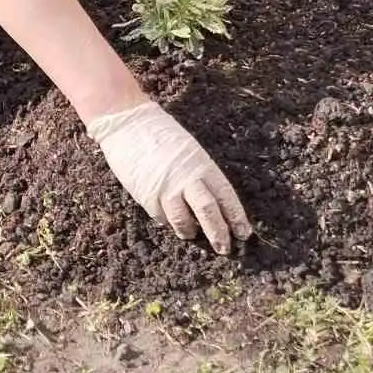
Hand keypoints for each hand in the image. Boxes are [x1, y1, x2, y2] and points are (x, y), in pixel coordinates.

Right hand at [85, 101, 251, 253]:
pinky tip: (168, 219)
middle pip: (209, 211)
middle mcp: (187, 178)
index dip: (236, 216)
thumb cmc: (161, 134)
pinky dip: (168, 221)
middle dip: (219, 233)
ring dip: (189, 232)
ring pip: (184, 221)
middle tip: (225, 249)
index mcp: (202, 164)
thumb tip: (210, 201)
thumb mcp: (189, 150)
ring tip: (191, 235)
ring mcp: (166, 189)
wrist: (128, 123)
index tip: (244, 234)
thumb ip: (199, 174)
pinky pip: (162, 217)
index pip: (225, 195)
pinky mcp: (147, 197)